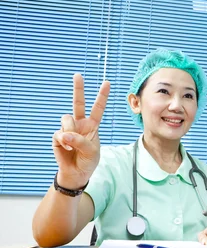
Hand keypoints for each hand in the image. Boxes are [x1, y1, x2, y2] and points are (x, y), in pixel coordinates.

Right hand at [52, 74, 109, 188]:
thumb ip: (80, 141)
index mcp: (92, 125)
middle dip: (78, 88)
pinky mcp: (58, 136)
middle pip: (78, 103)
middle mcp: (80, 124)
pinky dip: (64, 141)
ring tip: (72, 143)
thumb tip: (64, 134)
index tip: (106, 83)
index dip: (102, 96)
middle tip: (78, 75)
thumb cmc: (88, 161)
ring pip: (67, 119)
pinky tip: (67, 149)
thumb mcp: (91, 151)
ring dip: (70, 131)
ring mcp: (68, 128)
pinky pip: (59, 133)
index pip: (98, 108)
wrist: (76, 173)